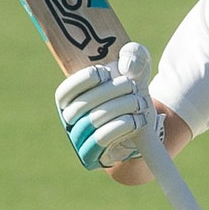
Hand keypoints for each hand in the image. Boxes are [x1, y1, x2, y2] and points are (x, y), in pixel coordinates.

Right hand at [55, 44, 164, 169]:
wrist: (144, 120)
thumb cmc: (132, 89)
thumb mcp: (136, 65)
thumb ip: (133, 54)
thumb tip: (126, 66)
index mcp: (70, 98)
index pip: (65, 92)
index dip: (82, 80)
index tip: (104, 72)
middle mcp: (69, 120)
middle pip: (82, 105)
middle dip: (111, 91)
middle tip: (132, 85)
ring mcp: (79, 139)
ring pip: (93, 121)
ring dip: (121, 107)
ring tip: (138, 102)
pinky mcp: (93, 155)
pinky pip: (101, 139)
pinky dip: (122, 126)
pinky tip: (137, 119)